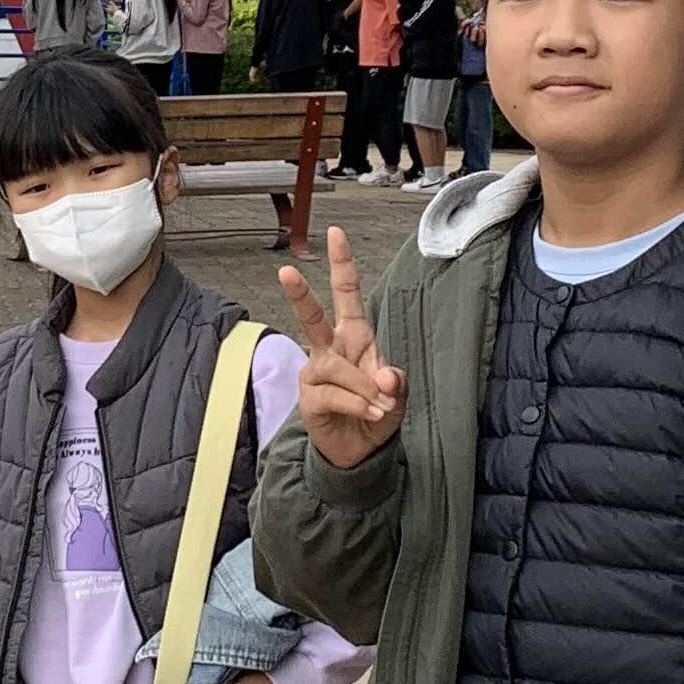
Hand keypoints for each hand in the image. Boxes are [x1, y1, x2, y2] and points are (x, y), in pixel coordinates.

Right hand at [278, 225, 406, 465]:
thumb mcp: (397, 394)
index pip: (347, 294)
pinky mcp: (310, 397)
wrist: (361, 450)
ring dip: (364, 387)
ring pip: (336, 367)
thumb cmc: (377, 410)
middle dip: (299, 294)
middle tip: (285, 271)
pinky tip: (371, 413)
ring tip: (380, 405)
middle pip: (312, 316)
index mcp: (354, 336)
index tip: (336, 233)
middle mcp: (330, 348)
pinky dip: (358, 404)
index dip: (342, 265)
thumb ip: (394, 381)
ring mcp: (316, 372)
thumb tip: (384, 377)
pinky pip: (334, 394)